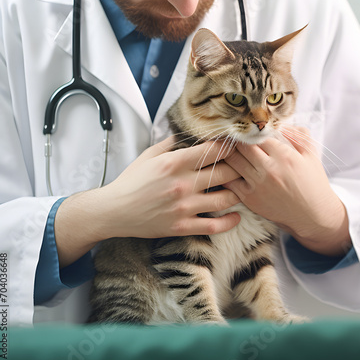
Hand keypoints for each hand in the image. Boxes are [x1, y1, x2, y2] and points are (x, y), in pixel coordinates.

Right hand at [55, 137, 240, 266]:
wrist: (115, 211)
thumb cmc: (132, 181)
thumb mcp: (149, 155)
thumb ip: (170, 142)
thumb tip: (187, 132)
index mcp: (174, 162)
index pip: (212, 150)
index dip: (229, 146)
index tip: (236, 146)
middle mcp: (182, 183)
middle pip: (225, 172)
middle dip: (239, 168)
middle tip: (245, 166)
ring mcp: (184, 207)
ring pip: (225, 199)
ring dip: (238, 192)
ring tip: (242, 188)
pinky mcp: (183, 226)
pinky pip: (215, 226)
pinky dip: (230, 222)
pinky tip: (236, 216)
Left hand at [223, 126, 350, 255]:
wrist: (313, 216)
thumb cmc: (313, 183)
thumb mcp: (311, 155)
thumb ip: (298, 135)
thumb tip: (281, 124)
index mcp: (285, 156)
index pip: (258, 135)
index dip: (252, 131)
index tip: (249, 130)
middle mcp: (269, 169)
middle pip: (241, 146)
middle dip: (237, 140)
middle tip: (235, 138)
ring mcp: (258, 185)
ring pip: (232, 161)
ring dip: (229, 154)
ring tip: (229, 151)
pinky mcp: (250, 199)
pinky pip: (229, 181)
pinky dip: (227, 173)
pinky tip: (230, 169)